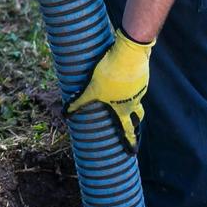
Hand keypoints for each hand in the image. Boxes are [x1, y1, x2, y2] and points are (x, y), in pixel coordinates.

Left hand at [64, 28, 154, 152]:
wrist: (129, 54)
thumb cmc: (110, 74)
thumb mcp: (91, 89)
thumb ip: (80, 101)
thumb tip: (65, 113)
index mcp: (123, 108)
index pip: (127, 130)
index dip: (129, 141)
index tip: (133, 152)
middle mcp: (135, 101)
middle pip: (137, 116)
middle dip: (135, 123)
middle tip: (134, 127)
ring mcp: (140, 88)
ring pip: (136, 98)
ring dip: (132, 101)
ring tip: (122, 96)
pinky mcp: (141, 74)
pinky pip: (135, 81)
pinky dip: (130, 81)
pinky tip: (122, 73)